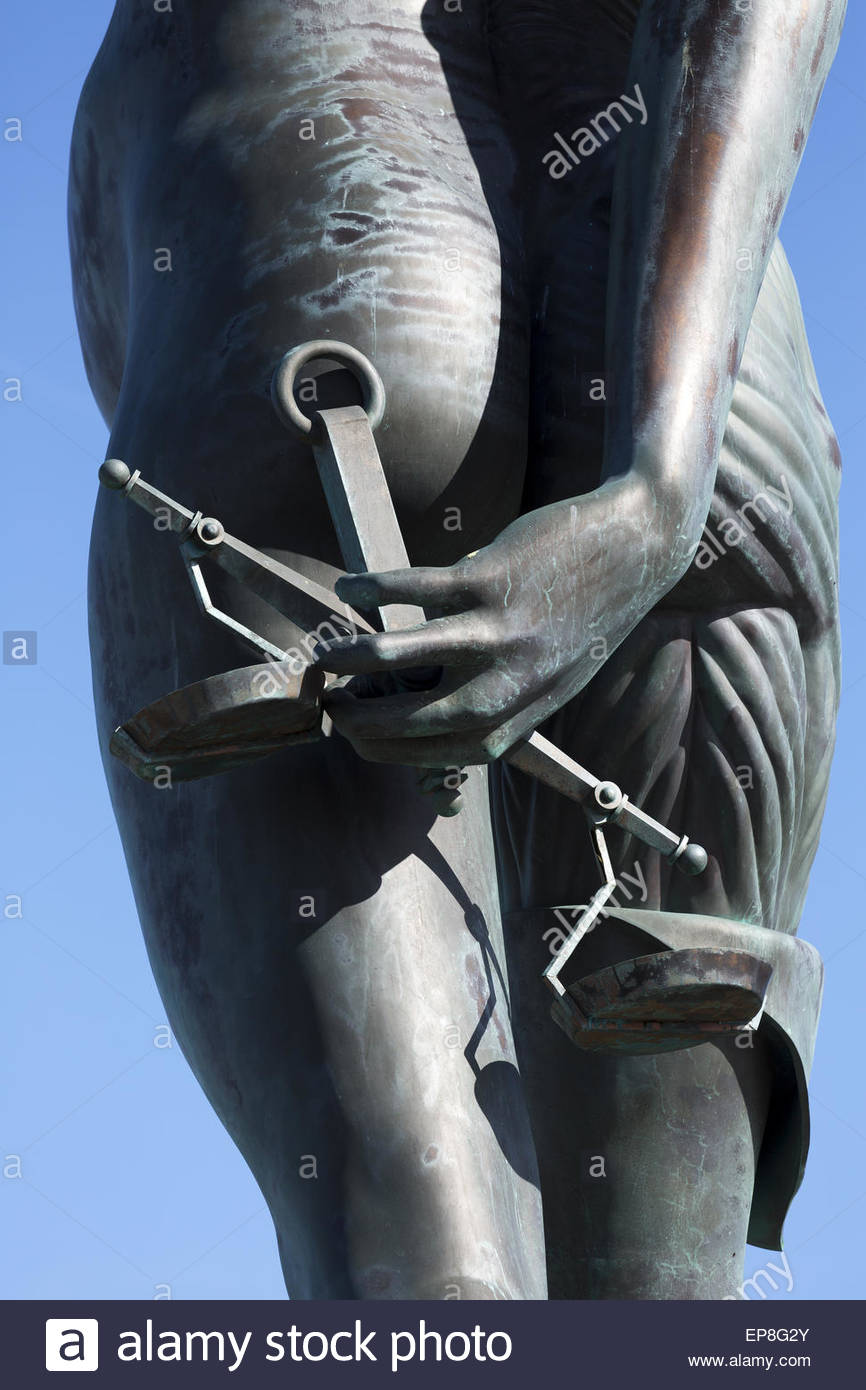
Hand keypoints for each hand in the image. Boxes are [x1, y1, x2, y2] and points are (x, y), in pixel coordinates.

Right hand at [313, 482, 669, 765]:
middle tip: (327, 701)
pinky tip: (349, 588)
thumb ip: (494, 701)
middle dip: (355, 716)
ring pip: (398, 655)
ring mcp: (497, 634)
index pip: (430, 753)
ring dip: (350, 657)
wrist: (637, 550)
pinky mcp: (490, 580)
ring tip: (324, 655)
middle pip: (407, 718)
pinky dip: (372, 589)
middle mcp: (505, 687)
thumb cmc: (586, 616)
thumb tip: (421, 702)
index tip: (352, 733)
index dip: (380, 746)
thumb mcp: (548, 680)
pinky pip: (411, 590)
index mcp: (517, 721)